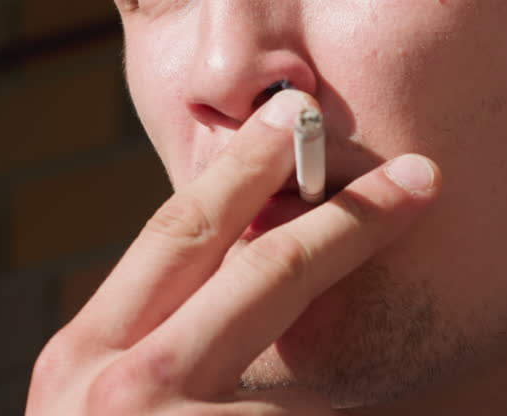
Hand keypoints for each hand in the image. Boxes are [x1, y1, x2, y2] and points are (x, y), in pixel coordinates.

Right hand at [26, 90, 440, 414]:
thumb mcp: (88, 407)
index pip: (182, 232)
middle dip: (352, 220)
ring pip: (305, 390)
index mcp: (85, 356)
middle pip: (265, 275)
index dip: (247, 169)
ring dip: (352, 376)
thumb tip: (248, 267)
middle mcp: (123, 391)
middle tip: (422, 176)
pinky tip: (401, 412)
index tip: (297, 120)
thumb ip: (149, 341)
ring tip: (385, 287)